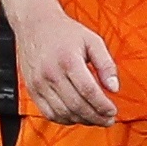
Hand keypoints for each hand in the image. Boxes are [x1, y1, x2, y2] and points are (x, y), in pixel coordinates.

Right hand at [8, 2, 121, 125]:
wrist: (35, 25)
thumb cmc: (65, 32)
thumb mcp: (92, 41)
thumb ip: (106, 64)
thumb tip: (115, 88)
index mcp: (68, 60)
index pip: (88, 91)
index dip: (102, 106)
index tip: (113, 112)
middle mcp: (51, 73)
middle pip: (76, 105)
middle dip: (95, 117)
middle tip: (108, 120)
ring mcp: (39, 83)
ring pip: (62, 112)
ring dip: (81, 120)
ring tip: (95, 119)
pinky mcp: (32, 90)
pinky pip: (48, 113)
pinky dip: (64, 119)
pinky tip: (77, 116)